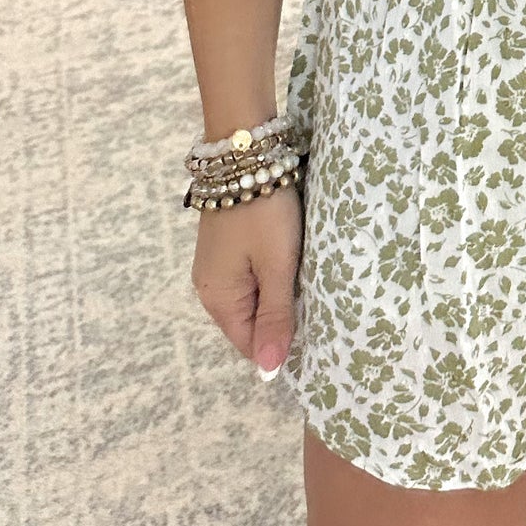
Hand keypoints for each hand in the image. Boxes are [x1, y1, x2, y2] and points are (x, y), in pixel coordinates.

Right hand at [193, 190, 301, 377]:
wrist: (244, 156)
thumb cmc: (264, 213)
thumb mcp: (277, 266)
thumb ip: (275, 316)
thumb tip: (268, 370)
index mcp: (218, 299)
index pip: (249, 344)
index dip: (280, 344)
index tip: (314, 332)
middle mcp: (210, 288)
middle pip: (249, 322)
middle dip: (280, 319)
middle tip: (316, 303)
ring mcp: (217, 266)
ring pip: (253, 298)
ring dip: (278, 295)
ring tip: (307, 283)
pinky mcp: (227, 247)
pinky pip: (251, 277)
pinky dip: (271, 276)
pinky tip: (292, 265)